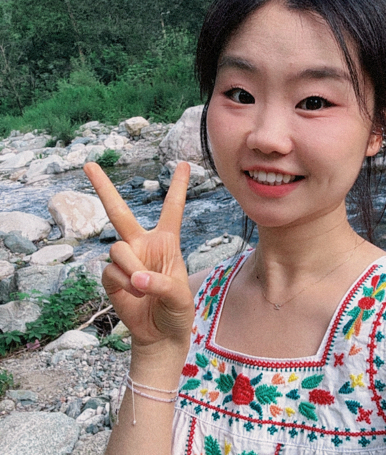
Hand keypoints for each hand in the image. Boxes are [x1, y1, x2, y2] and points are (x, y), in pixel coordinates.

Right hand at [83, 162, 193, 349]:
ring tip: (144, 286)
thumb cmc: (177, 310)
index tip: (184, 163)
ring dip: (132, 268)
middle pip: (120, 212)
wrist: (160, 334)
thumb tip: (136, 279)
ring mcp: (125, 260)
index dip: (178, 186)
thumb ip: (161, 284)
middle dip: (104, 188)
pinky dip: (124, 284)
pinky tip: (135, 294)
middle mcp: (143, 244)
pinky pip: (110, 271)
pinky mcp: (111, 277)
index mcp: (167, 241)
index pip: (172, 208)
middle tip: (89, 164)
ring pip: (118, 248)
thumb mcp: (180, 296)